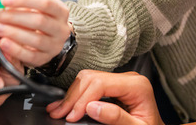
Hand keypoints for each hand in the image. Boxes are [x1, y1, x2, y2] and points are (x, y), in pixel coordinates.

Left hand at [0, 0, 70, 67]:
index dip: (23, 0)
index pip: (44, 3)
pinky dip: (15, 49)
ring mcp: (55, 45)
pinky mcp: (46, 59)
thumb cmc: (37, 19)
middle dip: (14, 17)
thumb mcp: (32, 9)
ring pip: (36, 39)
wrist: (49, 39)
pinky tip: (3, 43)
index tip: (4, 0)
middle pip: (39, 21)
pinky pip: (31, 56)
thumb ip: (17, 7)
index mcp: (60, 11)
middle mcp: (61, 29)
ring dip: (13, 33)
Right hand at [46, 70, 164, 124]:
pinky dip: (76, 95)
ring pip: (87, 79)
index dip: (83, 99)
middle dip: (73, 97)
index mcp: (137, 86)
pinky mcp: (113, 86)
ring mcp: (120, 81)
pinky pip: (90, 85)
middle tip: (59, 114)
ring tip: (58, 110)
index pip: (102, 83)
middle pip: (92, 78)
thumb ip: (117, 118)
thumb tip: (93, 107)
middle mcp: (129, 79)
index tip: (72, 116)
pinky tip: (65, 104)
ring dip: (71, 95)